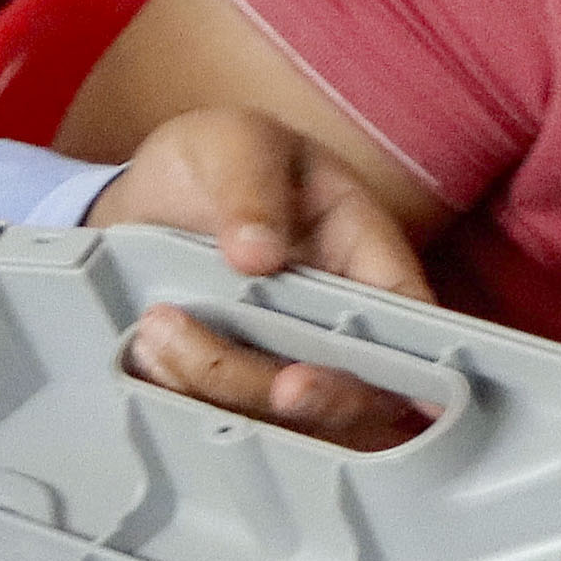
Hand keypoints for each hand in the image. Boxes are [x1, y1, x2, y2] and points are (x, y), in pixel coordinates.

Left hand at [83, 104, 441, 452]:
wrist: (152, 192)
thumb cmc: (218, 158)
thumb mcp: (236, 142)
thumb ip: (250, 184)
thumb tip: (257, 253)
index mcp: (364, 254)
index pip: (411, 323)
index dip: (401, 371)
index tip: (330, 381)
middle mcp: (341, 320)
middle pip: (357, 392)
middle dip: (301, 396)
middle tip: (230, 368)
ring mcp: (291, 358)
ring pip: (289, 417)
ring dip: (221, 385)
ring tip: (158, 327)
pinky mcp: (239, 382)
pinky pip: (228, 416)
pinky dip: (186, 396)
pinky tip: (148, 352)